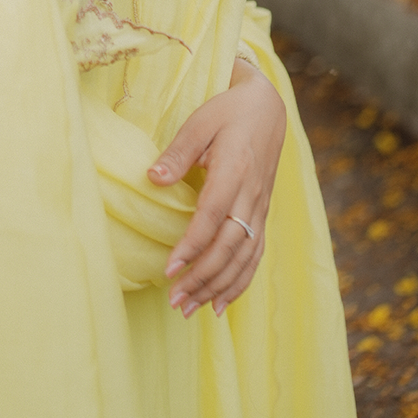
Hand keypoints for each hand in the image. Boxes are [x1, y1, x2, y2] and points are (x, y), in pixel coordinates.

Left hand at [147, 61, 285, 317]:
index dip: (191, 246)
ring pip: (243, 257)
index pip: (212, 217)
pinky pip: (255, 254)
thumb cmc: (227, 112)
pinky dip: (240, 281)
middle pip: (228, 246)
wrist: (266, 108)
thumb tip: (151, 179)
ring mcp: (260, 207)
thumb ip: (178, 152)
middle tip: (174, 302)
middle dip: (202, 278)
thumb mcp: (200, 122)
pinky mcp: (263, 213)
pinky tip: (220, 302)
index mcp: (234, 170)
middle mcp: (251, 195)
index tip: (168, 269)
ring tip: (191, 309)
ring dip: (218, 286)